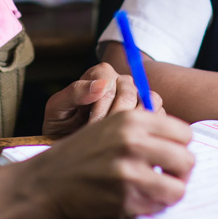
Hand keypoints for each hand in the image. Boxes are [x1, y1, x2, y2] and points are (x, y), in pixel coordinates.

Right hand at [21, 110, 194, 218]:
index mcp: (131, 119)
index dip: (180, 147)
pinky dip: (152, 206)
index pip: (184, 133)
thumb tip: (182, 142)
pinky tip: (137, 200)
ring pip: (178, 188)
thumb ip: (145, 129)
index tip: (170, 155)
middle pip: (186, 160)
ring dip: (169, 192)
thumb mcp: (109, 126)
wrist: (45, 182)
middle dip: (180, 173)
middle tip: (168, 177)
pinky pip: (158, 207)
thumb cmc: (80, 155)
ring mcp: (129, 172)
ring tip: (155, 191)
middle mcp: (132, 141)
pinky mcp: (125, 199)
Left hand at [42, 62, 162, 134]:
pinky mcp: (150, 111)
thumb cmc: (62, 125)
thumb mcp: (57, 110)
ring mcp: (138, 95)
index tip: (91, 128)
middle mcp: (121, 80)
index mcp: (100, 74)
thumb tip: (101, 86)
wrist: (70, 144)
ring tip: (117, 141)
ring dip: (133, 124)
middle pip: (129, 93)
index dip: (101, 107)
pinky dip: (149, 128)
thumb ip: (75, 93)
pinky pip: (159, 114)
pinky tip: (131, 142)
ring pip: (149, 101)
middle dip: (115, 119)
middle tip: (103, 139)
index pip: (109, 82)